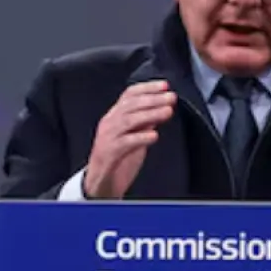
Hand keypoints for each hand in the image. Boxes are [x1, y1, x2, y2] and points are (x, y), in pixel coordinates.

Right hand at [83, 80, 175, 198]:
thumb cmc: (117, 159)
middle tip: (170, 97)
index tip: (165, 86)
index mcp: (114, 116)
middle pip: (131, 105)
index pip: (129, 94)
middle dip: (153, 99)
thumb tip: (161, 108)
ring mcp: (107, 138)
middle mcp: (109, 123)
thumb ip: (144, 123)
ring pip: (128, 120)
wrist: (99, 184)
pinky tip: (154, 136)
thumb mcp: (133, 136)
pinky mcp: (109, 153)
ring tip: (167, 112)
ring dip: (150, 114)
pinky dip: (140, 137)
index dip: (147, 88)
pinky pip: (125, 143)